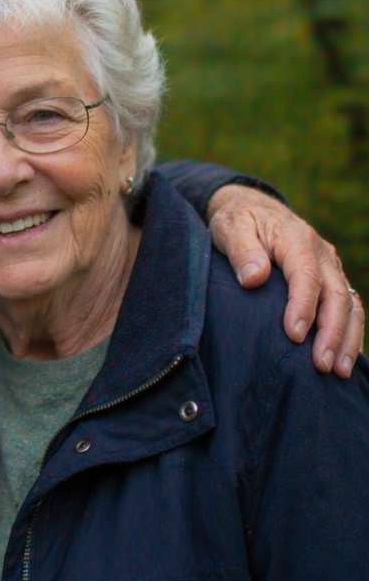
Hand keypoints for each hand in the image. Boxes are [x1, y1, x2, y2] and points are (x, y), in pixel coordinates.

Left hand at [207, 185, 363, 377]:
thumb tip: (254, 278)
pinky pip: (349, 307)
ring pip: (349, 304)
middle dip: (332, 332)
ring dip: (346, 338)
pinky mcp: (331, 278)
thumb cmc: (238, 221)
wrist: (254, 209)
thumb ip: (241, 250)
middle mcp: (321, 252)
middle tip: (322, 365)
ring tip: (338, 371)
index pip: (306, 275)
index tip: (295, 335)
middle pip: (335, 294)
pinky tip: (345, 359)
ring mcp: (330, 266)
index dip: (303, 306)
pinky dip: (350, 333)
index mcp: (296, 238)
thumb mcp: (230, 227)